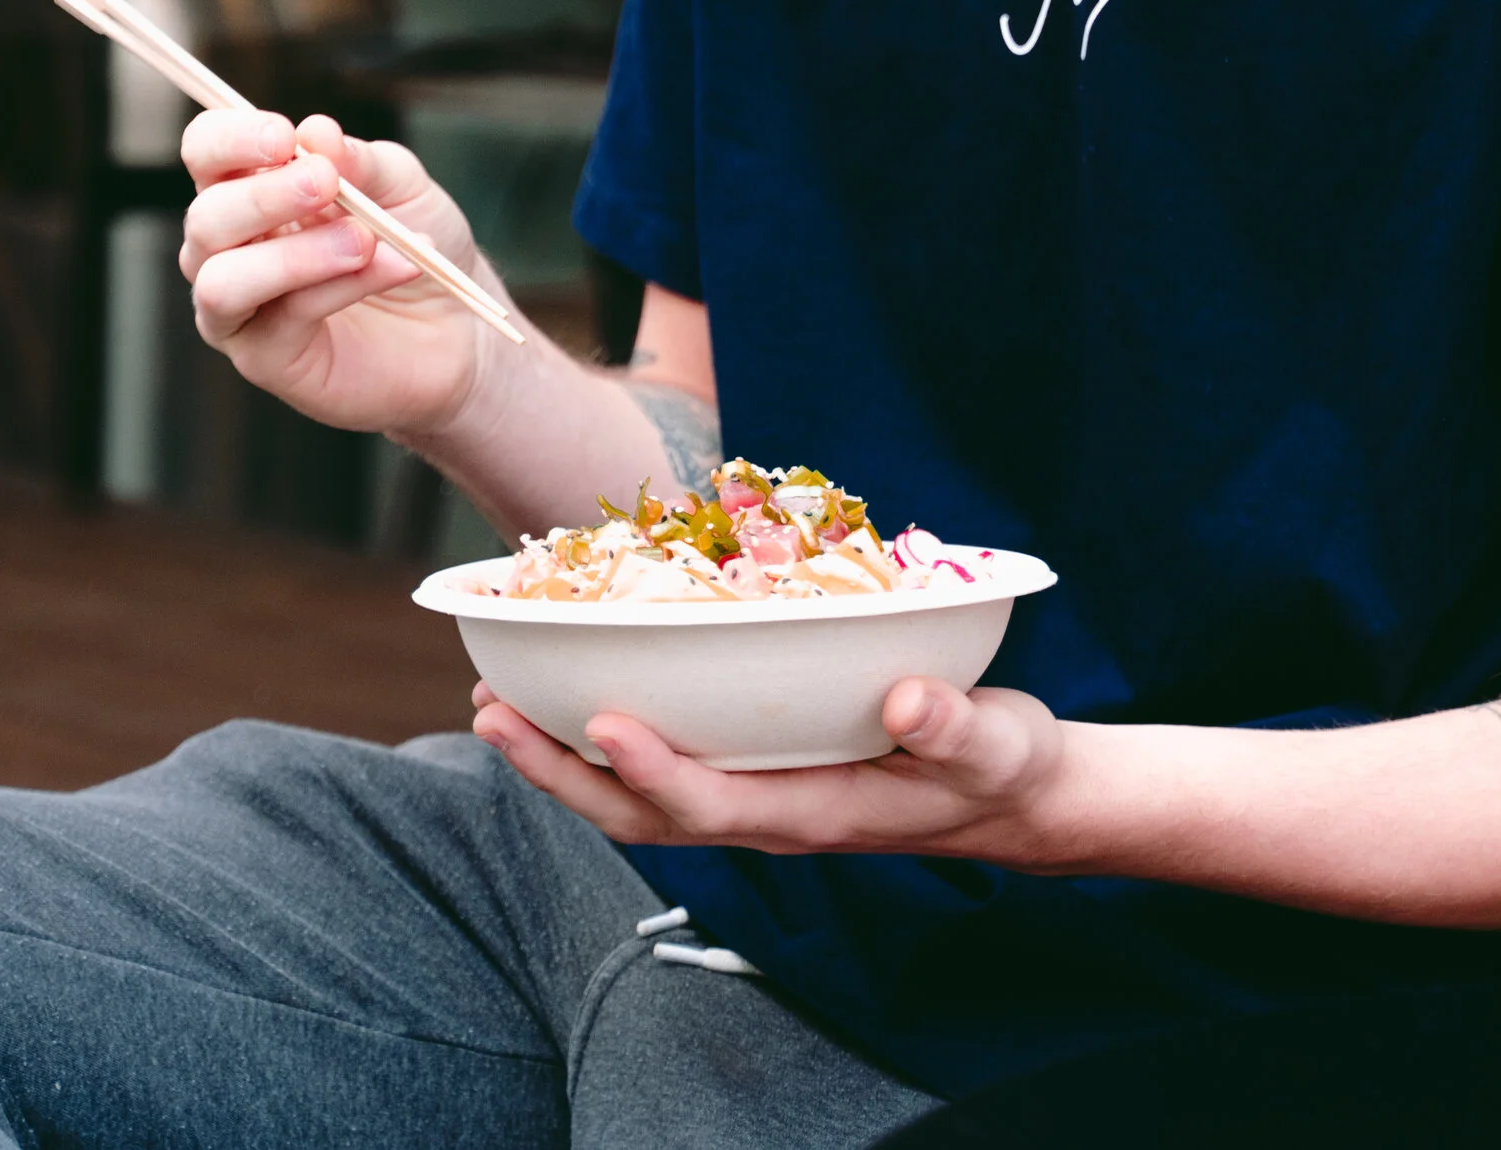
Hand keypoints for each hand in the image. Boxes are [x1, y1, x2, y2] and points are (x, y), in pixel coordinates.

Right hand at [179, 108, 511, 438]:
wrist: (455, 320)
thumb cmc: (412, 240)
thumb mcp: (400, 184)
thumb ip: (358, 160)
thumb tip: (315, 132)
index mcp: (250, 188)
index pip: (205, 153)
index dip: (229, 138)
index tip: (284, 136)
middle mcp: (229, 249)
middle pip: (204, 218)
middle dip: (265, 195)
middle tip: (327, 183)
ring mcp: (241, 310)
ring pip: (222, 280)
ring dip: (296, 253)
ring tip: (364, 240)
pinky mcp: (266, 359)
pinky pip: (283, 318)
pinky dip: (341, 285)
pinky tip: (392, 267)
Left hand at [471, 675, 1080, 870]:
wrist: (1011, 794)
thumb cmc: (1001, 767)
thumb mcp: (995, 745)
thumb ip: (954, 726)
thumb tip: (912, 703)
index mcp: (817, 813)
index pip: (714, 806)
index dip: (653, 771)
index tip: (601, 721)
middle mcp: (771, 811)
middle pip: (643, 813)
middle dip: (561, 772)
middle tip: (489, 712)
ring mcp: (759, 792)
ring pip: (639, 795)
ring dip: (563, 756)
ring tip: (496, 702)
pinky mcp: (761, 766)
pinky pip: (668, 758)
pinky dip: (609, 731)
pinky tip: (580, 687)